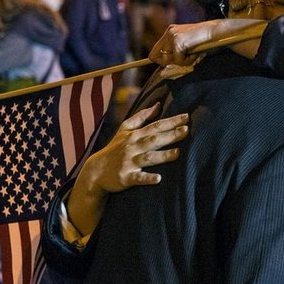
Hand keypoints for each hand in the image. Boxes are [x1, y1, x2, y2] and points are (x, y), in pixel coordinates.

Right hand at [67, 103, 188, 237]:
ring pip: (148, 158)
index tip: (186, 117)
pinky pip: (137, 178)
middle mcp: (132, 147)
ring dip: (162, 156)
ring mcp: (129, 162)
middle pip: (153, 139)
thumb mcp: (124, 130)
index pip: (155, 126)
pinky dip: (147, 178)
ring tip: (177, 153)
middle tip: (186, 130)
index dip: (171, 121)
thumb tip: (157, 105)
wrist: (96, 171)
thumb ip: (141, 117)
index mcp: (134, 135)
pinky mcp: (125, 177)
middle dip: (170, 135)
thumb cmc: (114, 148)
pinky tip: (158, 178)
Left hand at [149, 19, 265, 67]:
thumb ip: (176, 54)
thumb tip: (165, 70)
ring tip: (193, 54)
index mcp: (170, 31)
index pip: (154, 52)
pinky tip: (196, 53)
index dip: (161, 61)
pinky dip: (188, 61)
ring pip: (168, 60)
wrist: (218, 33)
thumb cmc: (206, 42)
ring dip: (181, 61)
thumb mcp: (188, 47)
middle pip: (156, 58)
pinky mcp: (178, 42)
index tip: (171, 64)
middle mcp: (169, 32)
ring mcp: (173, 36)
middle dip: (171, 63)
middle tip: (186, 58)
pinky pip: (178, 60)